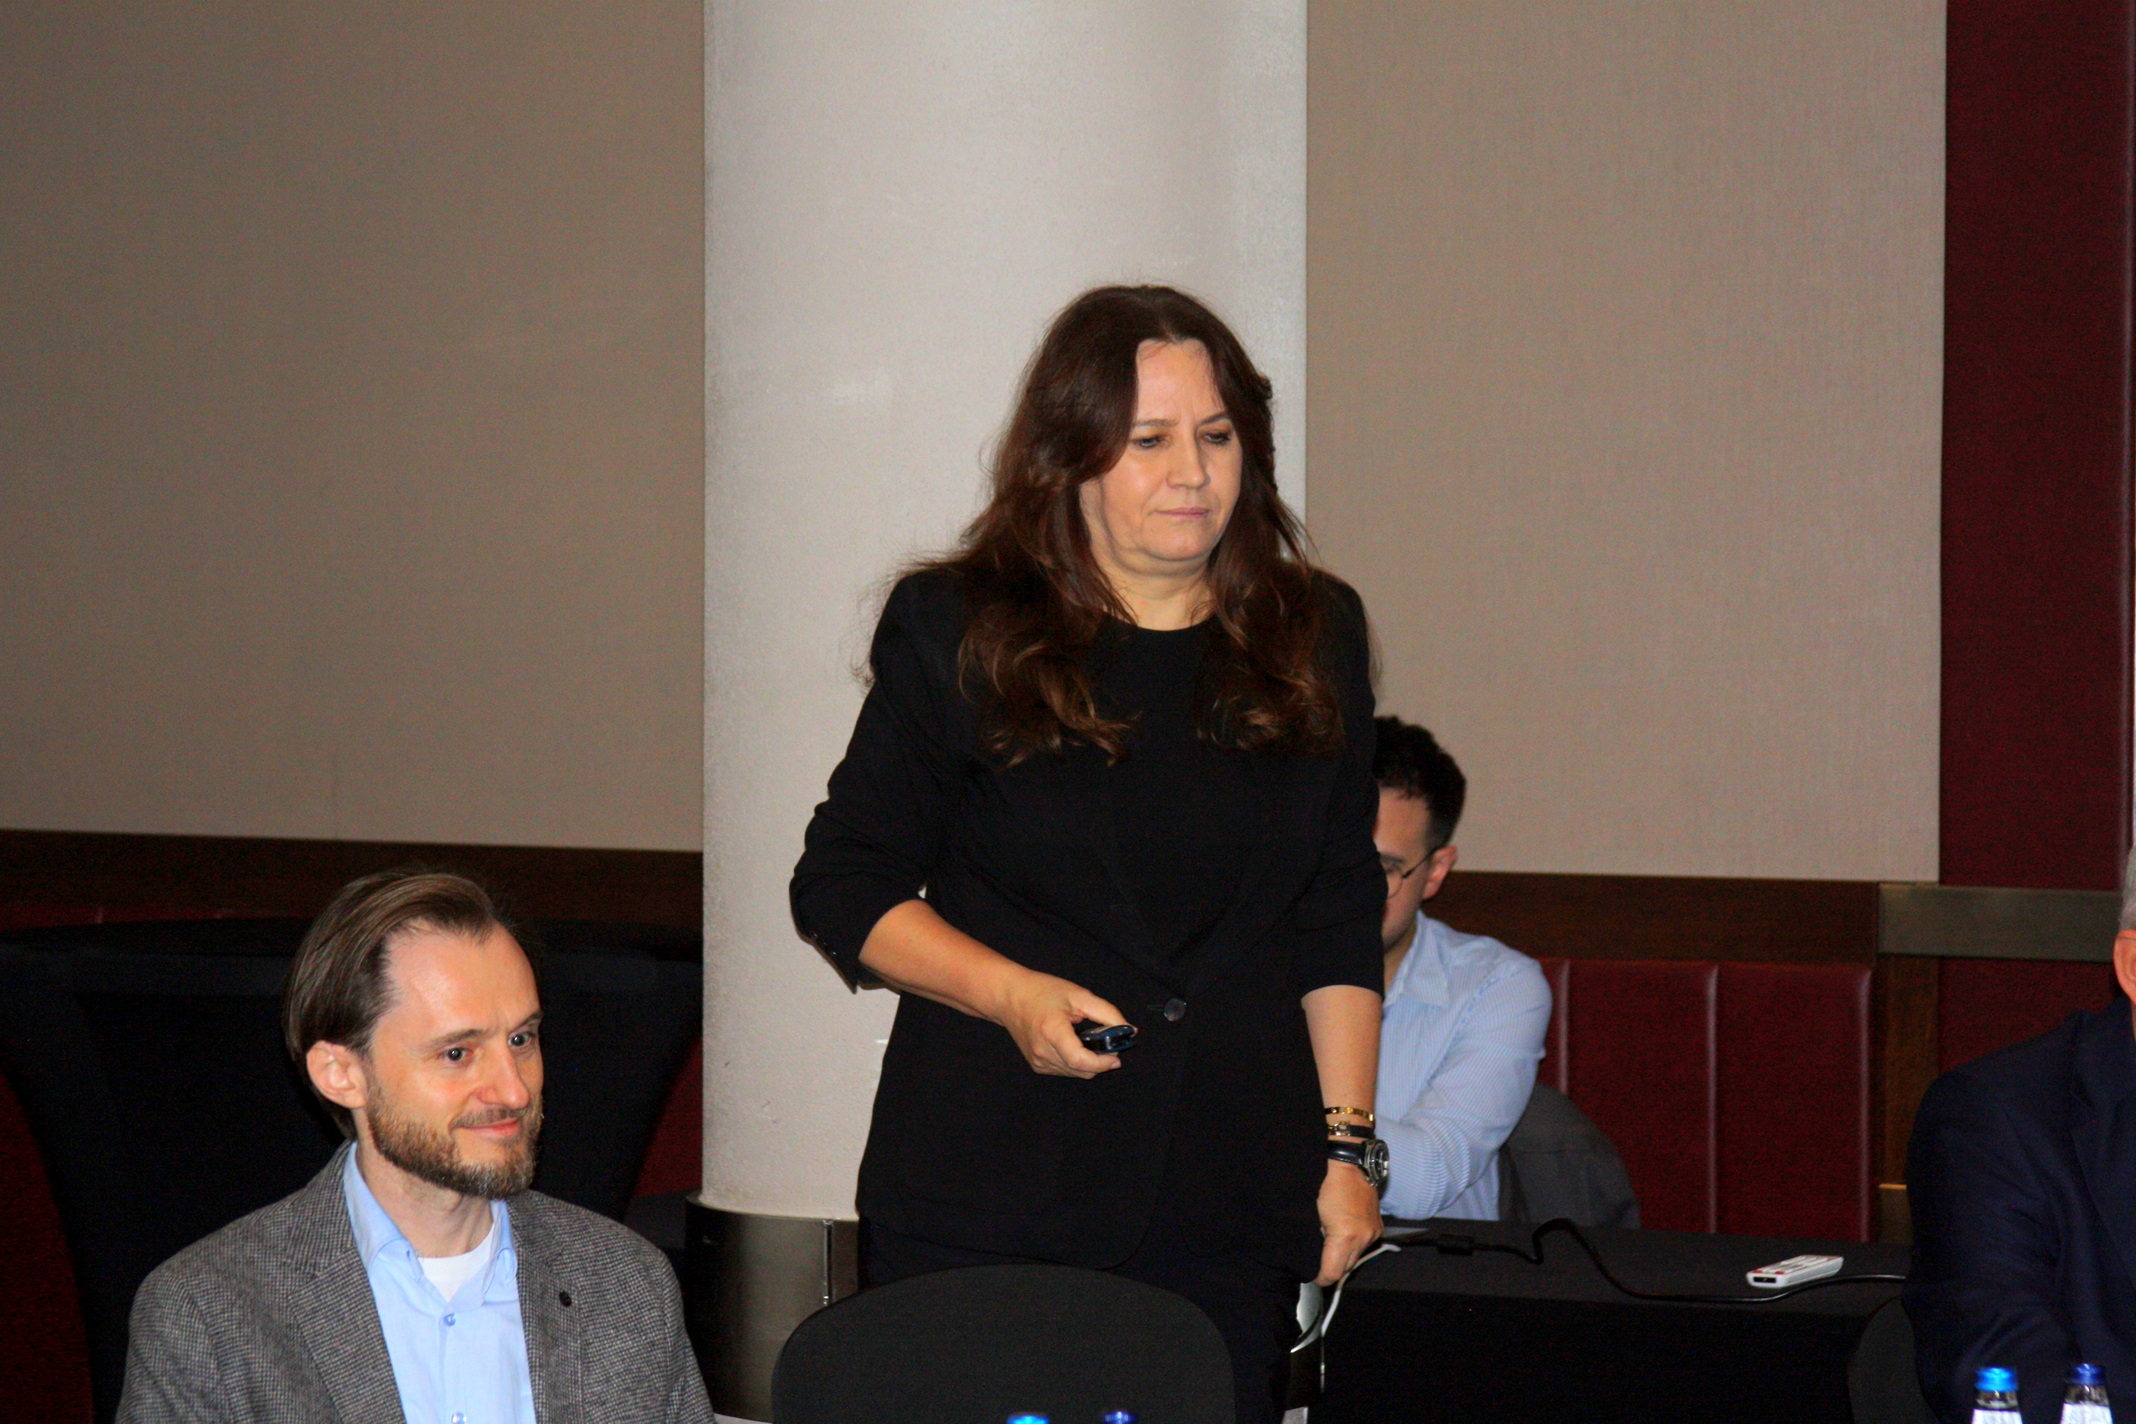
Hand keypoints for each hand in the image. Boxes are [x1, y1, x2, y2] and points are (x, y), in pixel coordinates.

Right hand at [991, 969, 1130, 1078]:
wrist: (1010, 997)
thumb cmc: (1044, 991)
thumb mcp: (1079, 995)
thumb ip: (1107, 1013)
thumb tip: (1130, 1031)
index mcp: (1052, 1032)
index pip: (1081, 1061)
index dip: (1103, 1063)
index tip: (1117, 1056)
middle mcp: (1043, 1052)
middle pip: (1081, 1070)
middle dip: (1100, 1062)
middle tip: (1106, 1043)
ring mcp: (1038, 1062)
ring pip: (1075, 1073)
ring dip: (1088, 1063)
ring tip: (1087, 1040)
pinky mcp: (1037, 1066)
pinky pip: (1065, 1071)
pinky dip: (1076, 1063)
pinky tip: (1073, 1044)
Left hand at [1314, 1158, 1381, 1285]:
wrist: (1352, 1167)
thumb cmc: (1329, 1188)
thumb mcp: (1316, 1217)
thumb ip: (1320, 1240)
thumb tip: (1318, 1257)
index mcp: (1345, 1237)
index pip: (1334, 1272)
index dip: (1322, 1278)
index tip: (1315, 1277)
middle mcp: (1363, 1239)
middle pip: (1347, 1269)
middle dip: (1333, 1269)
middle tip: (1320, 1266)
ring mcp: (1373, 1234)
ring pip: (1356, 1258)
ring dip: (1344, 1258)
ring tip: (1332, 1250)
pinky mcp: (1378, 1228)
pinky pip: (1364, 1247)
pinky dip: (1354, 1247)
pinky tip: (1345, 1239)